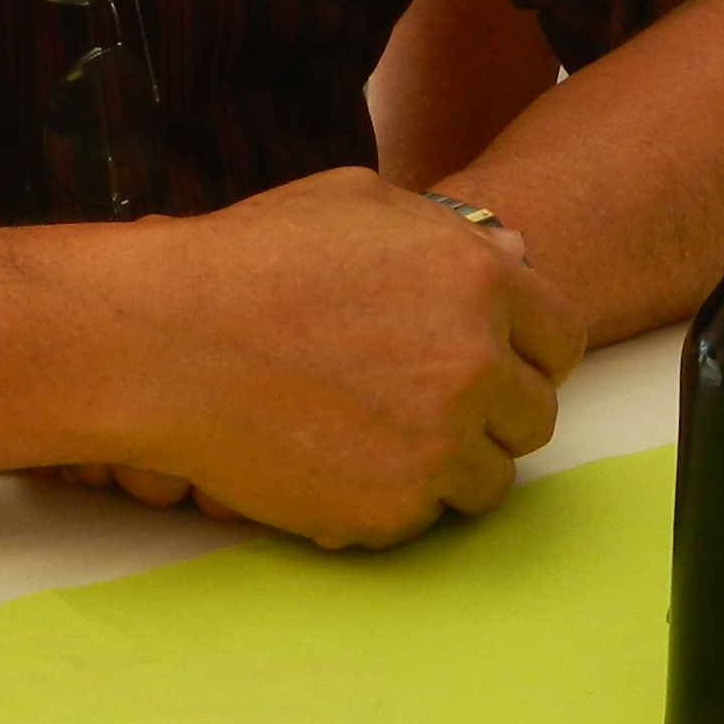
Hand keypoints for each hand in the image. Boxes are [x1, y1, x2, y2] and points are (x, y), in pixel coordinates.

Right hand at [112, 168, 585, 549]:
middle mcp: (475, 363)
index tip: (491, 362)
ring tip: (378, 438)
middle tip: (424, 405)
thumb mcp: (358, 203)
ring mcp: (437, 442)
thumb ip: (450, 231)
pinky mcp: (391, 508)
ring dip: (449, 464)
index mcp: (481, 280)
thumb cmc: (250, 260)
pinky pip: (424, 519)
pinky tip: (337, 462)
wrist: (161, 342)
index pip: (562, 338)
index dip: (526, 352)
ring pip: (490, 479)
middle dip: (492, 413)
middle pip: (535, 417)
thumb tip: (517, 252)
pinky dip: (391, 501)